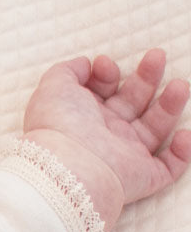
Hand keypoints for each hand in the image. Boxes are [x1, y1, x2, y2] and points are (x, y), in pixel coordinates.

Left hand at [23, 49, 190, 229]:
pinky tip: (185, 133)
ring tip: (180, 84)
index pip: (102, 90)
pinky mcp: (144, 176)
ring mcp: (125, 155)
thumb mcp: (55, 85)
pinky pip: (168, 168)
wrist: (71, 166)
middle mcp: (105, 133)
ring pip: (154, 129)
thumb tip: (86, 63)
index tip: (105, 63)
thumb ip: (69, 69)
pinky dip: (181, 153)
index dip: (106, 74)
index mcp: (82, 113)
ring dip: (169, 106)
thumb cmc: (61, 122)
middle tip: (157, 55)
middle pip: (132, 103)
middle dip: (146, 78)